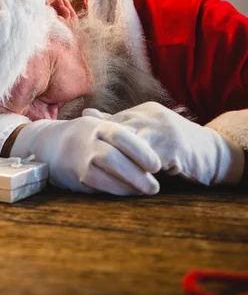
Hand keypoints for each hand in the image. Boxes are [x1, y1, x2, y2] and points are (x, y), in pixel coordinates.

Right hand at [10, 116, 161, 195]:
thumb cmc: (87, 136)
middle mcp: (87, 142)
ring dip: (128, 186)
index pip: (121, 137)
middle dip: (136, 174)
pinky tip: (129, 193)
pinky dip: (115, 191)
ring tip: (146, 191)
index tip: (157, 165)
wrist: (49, 145)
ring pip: (104, 175)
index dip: (141, 152)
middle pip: (112, 158)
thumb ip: (125, 133)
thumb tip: (158, 143)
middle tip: (155, 186)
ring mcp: (79, 160)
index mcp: (99, 127)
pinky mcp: (76, 177)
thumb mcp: (102, 126)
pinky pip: (97, 186)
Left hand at [83, 102, 244, 185]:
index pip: (111, 123)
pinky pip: (148, 160)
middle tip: (87, 165)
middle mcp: (150, 116)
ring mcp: (162, 128)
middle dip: (103, 150)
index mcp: (141, 112)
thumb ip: (117, 124)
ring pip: (130, 146)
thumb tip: (87, 112)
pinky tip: (127, 182)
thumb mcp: (145, 133)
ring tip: (104, 175)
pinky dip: (137, 172)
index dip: (97, 139)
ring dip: (118, 162)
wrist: (212, 154)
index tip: (82, 149)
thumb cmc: (172, 146)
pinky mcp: (173, 145)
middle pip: (117, 133)